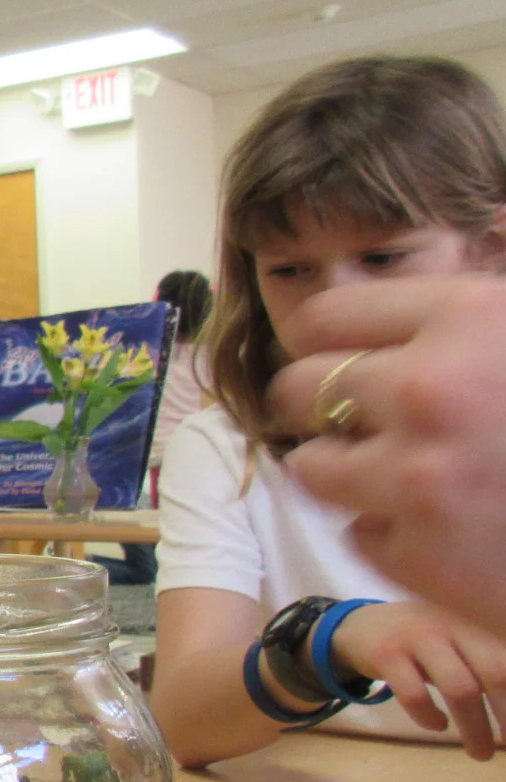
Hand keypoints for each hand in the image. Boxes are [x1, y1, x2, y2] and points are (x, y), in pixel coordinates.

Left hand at [270, 278, 505, 639]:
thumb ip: (493, 298)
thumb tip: (484, 228)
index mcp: (468, 318)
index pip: (325, 318)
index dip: (327, 342)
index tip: (333, 360)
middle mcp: (430, 389)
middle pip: (295, 388)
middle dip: (315, 406)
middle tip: (345, 421)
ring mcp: (415, 476)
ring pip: (310, 466)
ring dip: (343, 471)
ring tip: (396, 475)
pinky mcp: (415, 553)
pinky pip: (359, 532)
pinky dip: (391, 533)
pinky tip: (447, 530)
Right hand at [329, 601, 505, 760]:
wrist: (360, 624)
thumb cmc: (421, 641)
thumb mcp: (456, 640)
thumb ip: (484, 664)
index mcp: (475, 625)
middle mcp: (451, 627)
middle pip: (494, 673)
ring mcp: (418, 639)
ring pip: (459, 689)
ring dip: (475, 729)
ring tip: (479, 753)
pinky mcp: (386, 655)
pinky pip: (415, 695)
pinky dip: (430, 718)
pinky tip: (437, 725)